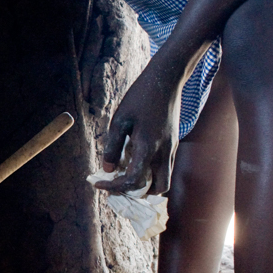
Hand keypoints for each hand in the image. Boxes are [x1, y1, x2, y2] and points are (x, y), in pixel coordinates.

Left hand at [96, 59, 183, 195]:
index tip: (98, 183)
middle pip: (156, 189)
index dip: (114, 187)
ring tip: (125, 177)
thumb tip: (108, 169)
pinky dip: (151, 174)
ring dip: (146, 186)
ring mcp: (171, 149)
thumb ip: (112, 147)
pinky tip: (134, 163)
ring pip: (164, 181)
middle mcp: (164, 153)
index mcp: (148, 147)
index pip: (133, 181)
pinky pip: (164, 169)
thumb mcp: (119, 120)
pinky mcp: (173, 144)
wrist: (166, 79)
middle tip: (116, 185)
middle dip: (135, 192)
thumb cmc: (140, 97)